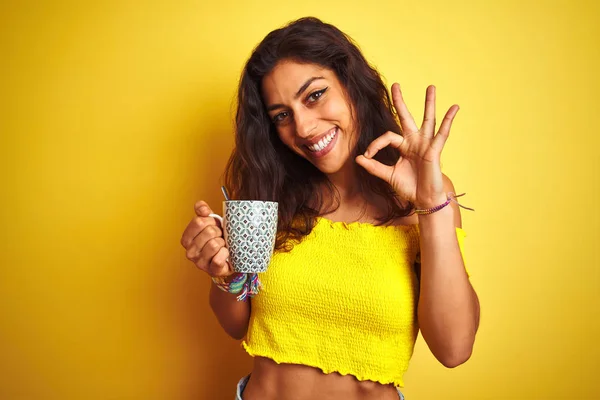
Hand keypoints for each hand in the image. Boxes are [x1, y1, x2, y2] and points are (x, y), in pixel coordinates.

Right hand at [180, 200, 233, 276]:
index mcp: (186, 238)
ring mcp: (200, 262)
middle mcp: (190, 251)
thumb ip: (203, 211)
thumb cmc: (218, 239)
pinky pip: (219, 258)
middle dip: (219, 232)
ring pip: (214, 244)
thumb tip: (201, 206)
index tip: (214, 225)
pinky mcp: (211, 270)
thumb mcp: (210, 222)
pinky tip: (225, 254)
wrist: (229, 257)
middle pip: (209, 232)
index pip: (199, 221)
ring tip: (222, 245)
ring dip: (223, 243)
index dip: (211, 221)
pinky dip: (226, 254)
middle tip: (220, 236)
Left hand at [356, 84, 458, 207]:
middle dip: (400, 101)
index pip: (387, 136)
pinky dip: (449, 120)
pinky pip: (442, 133)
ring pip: (427, 119)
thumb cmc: (409, 187)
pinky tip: (454, 107)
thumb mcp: (388, 175)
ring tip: (431, 86)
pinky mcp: (435, 150)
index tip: (368, 155)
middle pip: (406, 117)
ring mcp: (425, 144)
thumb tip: (358, 158)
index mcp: (403, 146)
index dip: (375, 144)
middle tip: (395, 85)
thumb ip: (374, 166)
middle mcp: (414, 141)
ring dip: (429, 103)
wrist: (423, 200)